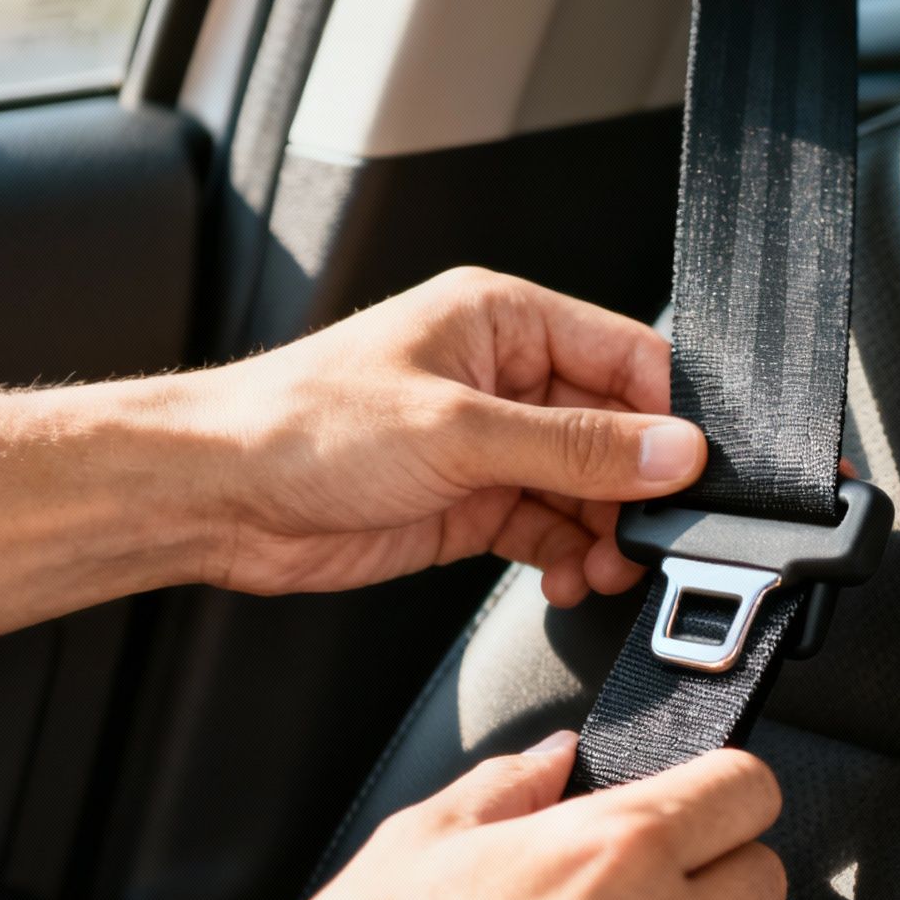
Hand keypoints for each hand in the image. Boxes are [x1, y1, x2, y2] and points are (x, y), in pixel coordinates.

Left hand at [186, 268, 705, 604]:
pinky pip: (548, 528)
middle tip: (643, 541)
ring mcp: (486, 444)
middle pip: (614, 431)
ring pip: (586, 488)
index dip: (664, 418)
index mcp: (502, 319)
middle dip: (635, 491)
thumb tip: (672, 452)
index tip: (684, 476)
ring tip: (603, 570)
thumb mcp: (458, 432)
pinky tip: (570, 580)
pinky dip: (568, 558)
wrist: (215, 497)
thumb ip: (574, 448)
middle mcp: (502, 376)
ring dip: (604, 534)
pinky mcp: (468, 503)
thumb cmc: (300, 427)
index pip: (626, 357)